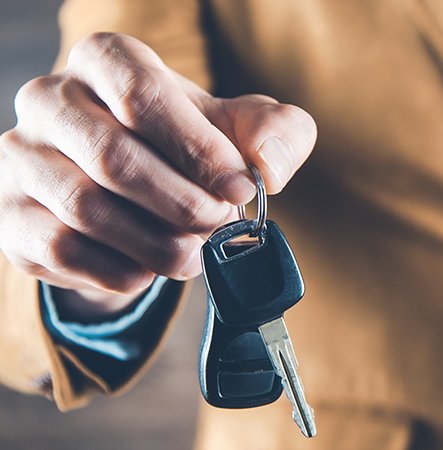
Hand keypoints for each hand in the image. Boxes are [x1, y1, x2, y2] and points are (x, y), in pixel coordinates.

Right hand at [0, 33, 315, 319]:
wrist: (135, 194)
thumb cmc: (190, 147)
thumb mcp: (242, 129)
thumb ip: (276, 132)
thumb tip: (267, 163)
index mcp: (107, 61)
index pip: (144, 95)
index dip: (199, 149)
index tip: (241, 188)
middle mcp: (50, 100)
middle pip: (114, 157)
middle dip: (182, 203)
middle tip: (219, 225)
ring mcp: (22, 158)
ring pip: (86, 208)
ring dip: (155, 242)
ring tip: (193, 253)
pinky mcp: (11, 215)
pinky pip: (62, 249)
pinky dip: (119, 270)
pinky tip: (149, 269)